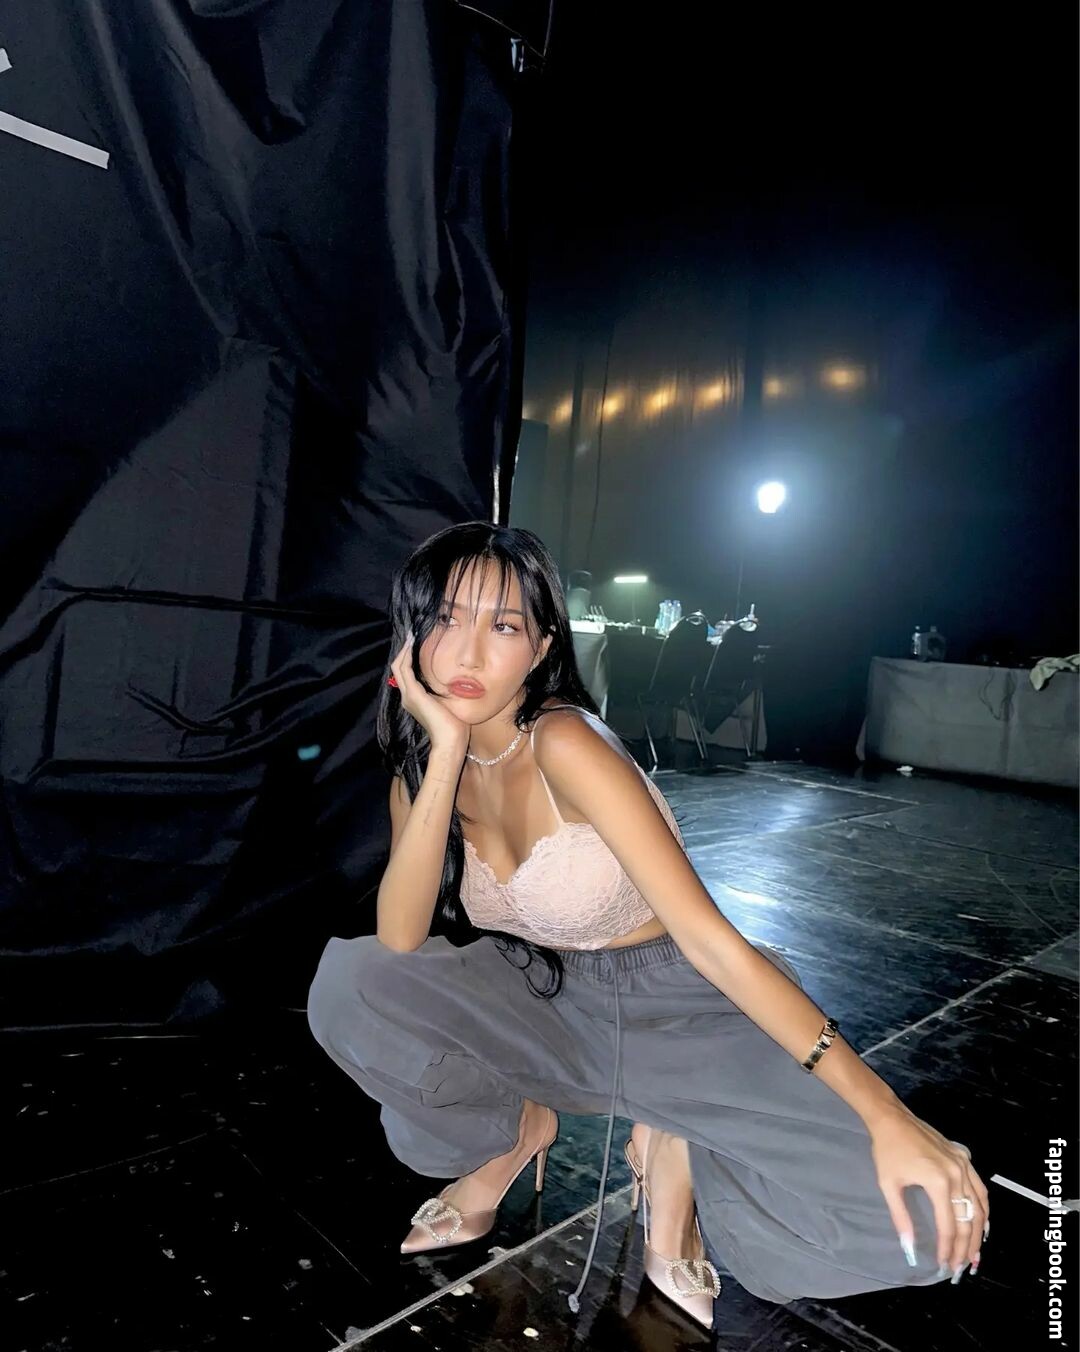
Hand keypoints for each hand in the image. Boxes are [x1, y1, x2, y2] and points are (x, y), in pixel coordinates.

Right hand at [389, 632, 469, 753]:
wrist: (450, 741)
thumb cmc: (454, 726)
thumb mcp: (449, 703)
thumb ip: (446, 692)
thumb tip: (456, 681)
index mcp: (414, 699)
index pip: (405, 674)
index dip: (407, 658)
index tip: (415, 642)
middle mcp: (407, 697)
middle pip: (398, 668)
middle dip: (403, 651)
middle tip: (410, 634)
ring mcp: (408, 696)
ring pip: (398, 667)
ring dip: (404, 650)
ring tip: (410, 636)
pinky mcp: (413, 694)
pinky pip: (405, 670)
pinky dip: (407, 655)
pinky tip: (412, 644)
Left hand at [869, 1102, 988, 1275]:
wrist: (892, 1118)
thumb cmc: (887, 1151)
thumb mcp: (889, 1185)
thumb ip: (901, 1218)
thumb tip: (909, 1248)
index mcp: (938, 1182)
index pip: (948, 1225)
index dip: (947, 1248)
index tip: (944, 1265)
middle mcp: (957, 1175)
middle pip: (968, 1220)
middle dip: (965, 1247)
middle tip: (961, 1267)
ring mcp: (964, 1165)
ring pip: (979, 1206)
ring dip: (979, 1232)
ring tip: (974, 1254)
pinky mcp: (964, 1158)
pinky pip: (980, 1188)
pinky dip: (983, 1208)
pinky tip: (982, 1222)